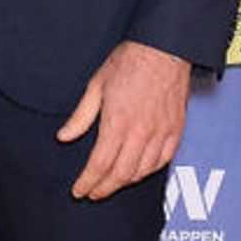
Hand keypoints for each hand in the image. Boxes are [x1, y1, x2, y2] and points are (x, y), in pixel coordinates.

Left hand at [56, 41, 190, 201]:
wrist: (164, 48)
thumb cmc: (130, 61)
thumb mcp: (96, 85)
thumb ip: (81, 116)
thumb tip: (65, 136)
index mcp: (118, 122)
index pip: (100, 165)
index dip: (87, 182)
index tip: (79, 191)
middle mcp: (141, 132)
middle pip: (121, 174)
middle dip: (104, 189)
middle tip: (93, 193)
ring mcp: (161, 132)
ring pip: (142, 171)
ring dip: (125, 182)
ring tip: (112, 183)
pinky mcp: (176, 129)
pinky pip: (163, 160)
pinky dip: (149, 171)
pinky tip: (139, 171)